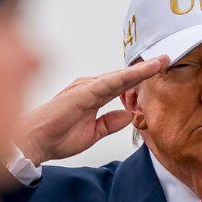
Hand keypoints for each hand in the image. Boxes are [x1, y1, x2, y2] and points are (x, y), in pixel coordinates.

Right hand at [14, 57, 168, 165]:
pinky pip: (108, 83)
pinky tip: (139, 72)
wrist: (35, 143)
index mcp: (94, 96)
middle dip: (146, 68)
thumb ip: (110, 123)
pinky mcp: (82, 93)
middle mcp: (90, 88)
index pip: (123, 85)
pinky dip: (124, 77)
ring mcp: (86, 88)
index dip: (141, 77)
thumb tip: (128, 116)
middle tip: (167, 58)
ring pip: (119, 76)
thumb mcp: (92, 133)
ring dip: (140, 70)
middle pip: (124, 76)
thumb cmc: (57, 137)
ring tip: (160, 62)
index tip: (160, 69)